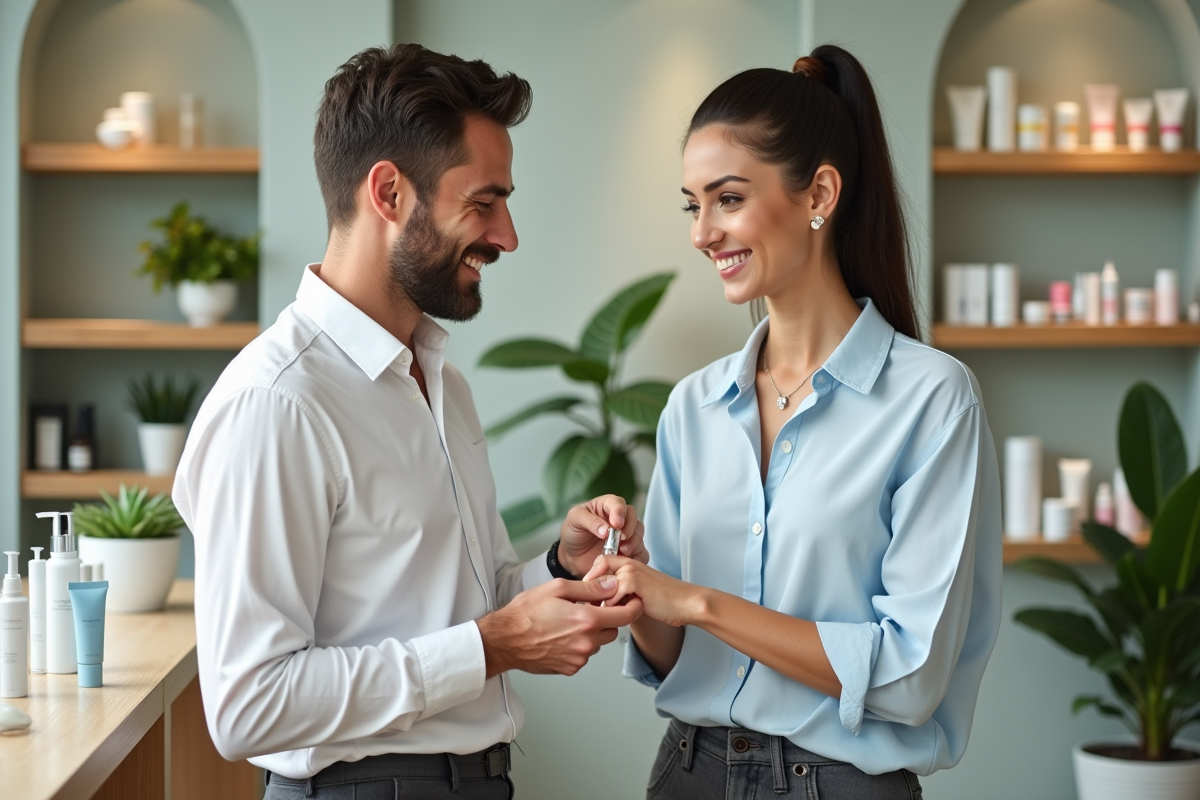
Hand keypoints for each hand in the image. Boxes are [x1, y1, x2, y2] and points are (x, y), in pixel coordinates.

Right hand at [477, 576, 643, 676]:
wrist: (503, 640)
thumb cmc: (525, 614)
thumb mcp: (557, 588)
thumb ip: (589, 588)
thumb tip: (611, 585)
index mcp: (586, 620)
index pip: (625, 615)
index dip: (633, 606)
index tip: (633, 600)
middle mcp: (586, 642)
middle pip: (613, 630)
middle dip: (606, 618)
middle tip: (588, 608)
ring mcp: (579, 658)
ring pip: (598, 643)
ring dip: (591, 633)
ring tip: (568, 622)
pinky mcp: (570, 668)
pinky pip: (584, 654)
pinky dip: (579, 645)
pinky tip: (561, 636)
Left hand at [557, 495, 647, 577]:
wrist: (572, 556)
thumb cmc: (574, 532)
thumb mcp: (575, 520)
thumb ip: (590, 521)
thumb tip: (606, 530)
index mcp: (606, 506)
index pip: (618, 503)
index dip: (619, 512)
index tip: (616, 524)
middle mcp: (620, 518)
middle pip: (633, 518)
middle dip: (629, 528)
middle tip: (620, 539)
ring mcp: (626, 535)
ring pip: (639, 534)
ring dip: (634, 542)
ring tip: (622, 551)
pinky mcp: (629, 551)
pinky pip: (641, 552)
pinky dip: (637, 556)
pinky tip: (627, 560)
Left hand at [582, 556, 701, 627]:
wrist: (686, 602)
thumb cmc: (666, 600)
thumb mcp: (639, 593)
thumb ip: (622, 592)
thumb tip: (601, 602)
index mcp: (630, 563)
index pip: (601, 562)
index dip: (593, 577)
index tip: (591, 595)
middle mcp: (628, 564)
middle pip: (597, 571)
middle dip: (593, 591)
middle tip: (595, 606)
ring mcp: (631, 571)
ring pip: (601, 586)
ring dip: (602, 602)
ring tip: (610, 612)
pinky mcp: (634, 582)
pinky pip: (611, 596)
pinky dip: (612, 608)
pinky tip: (622, 614)